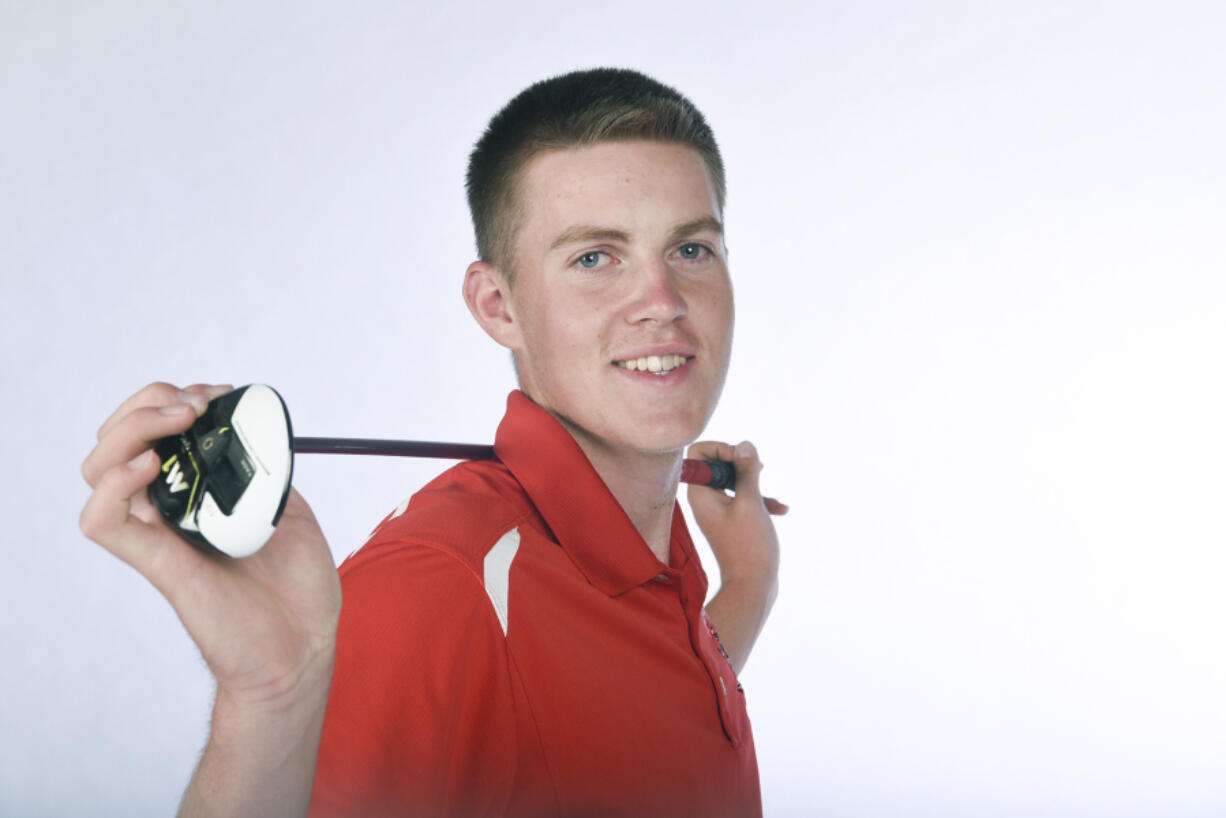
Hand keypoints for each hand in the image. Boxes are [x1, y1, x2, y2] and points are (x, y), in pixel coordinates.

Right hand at [80, 382, 340, 704]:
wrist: (304, 646)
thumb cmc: (297, 588)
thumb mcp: (289, 507)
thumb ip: (264, 469)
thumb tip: (252, 429)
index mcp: (198, 493)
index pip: (153, 432)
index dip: (172, 400)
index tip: (217, 394)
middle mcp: (169, 510)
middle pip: (117, 441)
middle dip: (147, 403)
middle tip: (195, 403)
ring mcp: (159, 535)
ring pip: (99, 471)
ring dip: (130, 430)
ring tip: (176, 422)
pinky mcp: (156, 564)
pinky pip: (103, 522)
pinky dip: (115, 485)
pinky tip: (151, 467)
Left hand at [685, 440, 783, 673]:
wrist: (752, 586)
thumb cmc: (749, 546)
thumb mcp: (750, 503)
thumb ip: (747, 471)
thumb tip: (745, 444)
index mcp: (700, 493)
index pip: (699, 452)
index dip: (722, 448)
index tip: (742, 460)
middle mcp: (704, 500)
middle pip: (717, 462)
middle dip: (741, 464)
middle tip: (759, 472)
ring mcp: (717, 511)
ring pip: (733, 480)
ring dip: (755, 482)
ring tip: (770, 495)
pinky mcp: (731, 521)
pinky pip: (742, 499)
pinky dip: (760, 500)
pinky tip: (781, 510)